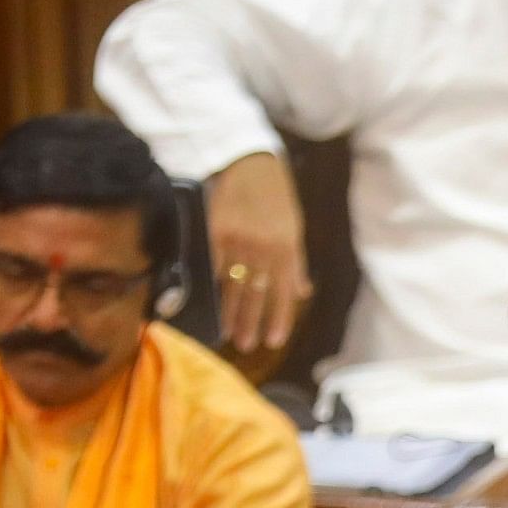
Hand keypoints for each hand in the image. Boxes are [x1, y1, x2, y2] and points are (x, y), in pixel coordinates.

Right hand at [202, 152, 311, 359]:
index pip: (283, 293)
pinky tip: (204, 302)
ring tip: (226, 332)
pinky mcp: (215, 230)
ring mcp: (237, 240)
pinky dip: (209, 285)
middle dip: (250, 322)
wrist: (251, 162)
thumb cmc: (276, 196)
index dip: (279, 319)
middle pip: (255, 294)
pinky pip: (211, 264)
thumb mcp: (295, 228)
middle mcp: (263, 248)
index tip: (273, 341)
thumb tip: (303, 292)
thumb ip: (296, 263)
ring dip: (229, 312)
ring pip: (231, 284)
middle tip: (245, 345)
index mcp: (286, 249)